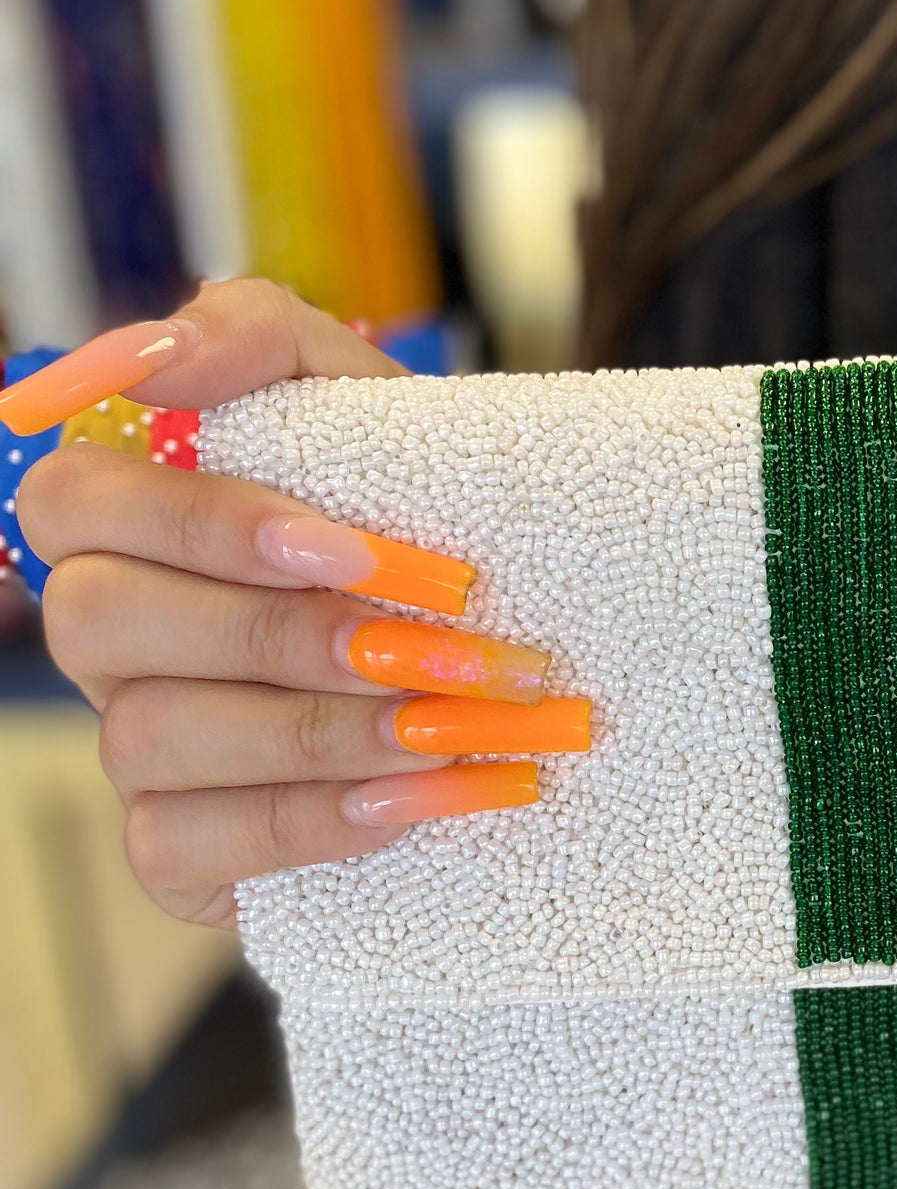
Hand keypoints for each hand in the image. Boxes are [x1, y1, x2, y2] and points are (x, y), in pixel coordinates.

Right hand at [9, 281, 588, 930]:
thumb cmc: (427, 518)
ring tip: (464, 722)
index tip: (353, 547)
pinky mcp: (176, 852)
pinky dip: (314, 821)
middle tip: (439, 643)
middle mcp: (112, 633)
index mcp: (136, 520)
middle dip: (280, 633)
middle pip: (96, 621)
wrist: (531, 658)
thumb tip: (158, 353)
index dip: (203, 524)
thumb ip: (261, 337)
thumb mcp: (370, 406)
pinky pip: (182, 847)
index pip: (74, 500)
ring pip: (148, 737)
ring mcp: (135, 745)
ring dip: (324, 730)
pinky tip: (422, 794)